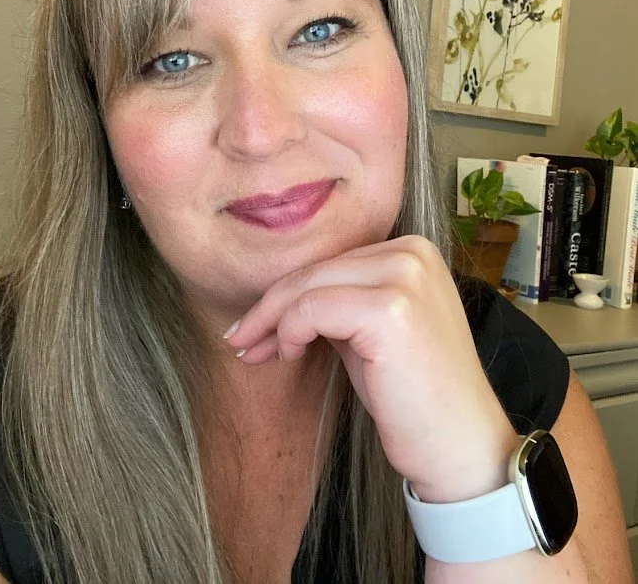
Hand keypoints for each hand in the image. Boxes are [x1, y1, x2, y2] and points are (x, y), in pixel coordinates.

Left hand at [223, 234, 519, 501]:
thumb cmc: (414, 396)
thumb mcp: (372, 331)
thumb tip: (277, 299)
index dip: (287, 292)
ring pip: (308, 287)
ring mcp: (405, 278)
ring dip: (271, 322)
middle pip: (316, 269)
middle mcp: (413, 253)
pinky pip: (311, 311)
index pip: (332, 261)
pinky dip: (288, 333)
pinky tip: (286, 357)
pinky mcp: (389, 310)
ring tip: (254, 352)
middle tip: (239, 339)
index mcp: (413, 249)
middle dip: (269, 306)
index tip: (255, 324)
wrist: (460, 448)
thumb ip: (339, 301)